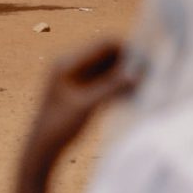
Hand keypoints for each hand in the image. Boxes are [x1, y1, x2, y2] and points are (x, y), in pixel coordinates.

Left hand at [19, 39, 136, 176]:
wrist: (42, 148)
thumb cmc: (59, 126)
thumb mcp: (87, 106)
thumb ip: (111, 88)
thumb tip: (137, 74)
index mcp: (67, 63)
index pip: (103, 45)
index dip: (126, 49)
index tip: (146, 61)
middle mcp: (71, 65)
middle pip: (107, 56)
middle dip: (128, 64)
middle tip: (150, 75)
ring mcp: (75, 78)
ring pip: (107, 70)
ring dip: (125, 77)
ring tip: (144, 87)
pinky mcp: (81, 91)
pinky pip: (104, 83)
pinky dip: (118, 87)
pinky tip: (133, 97)